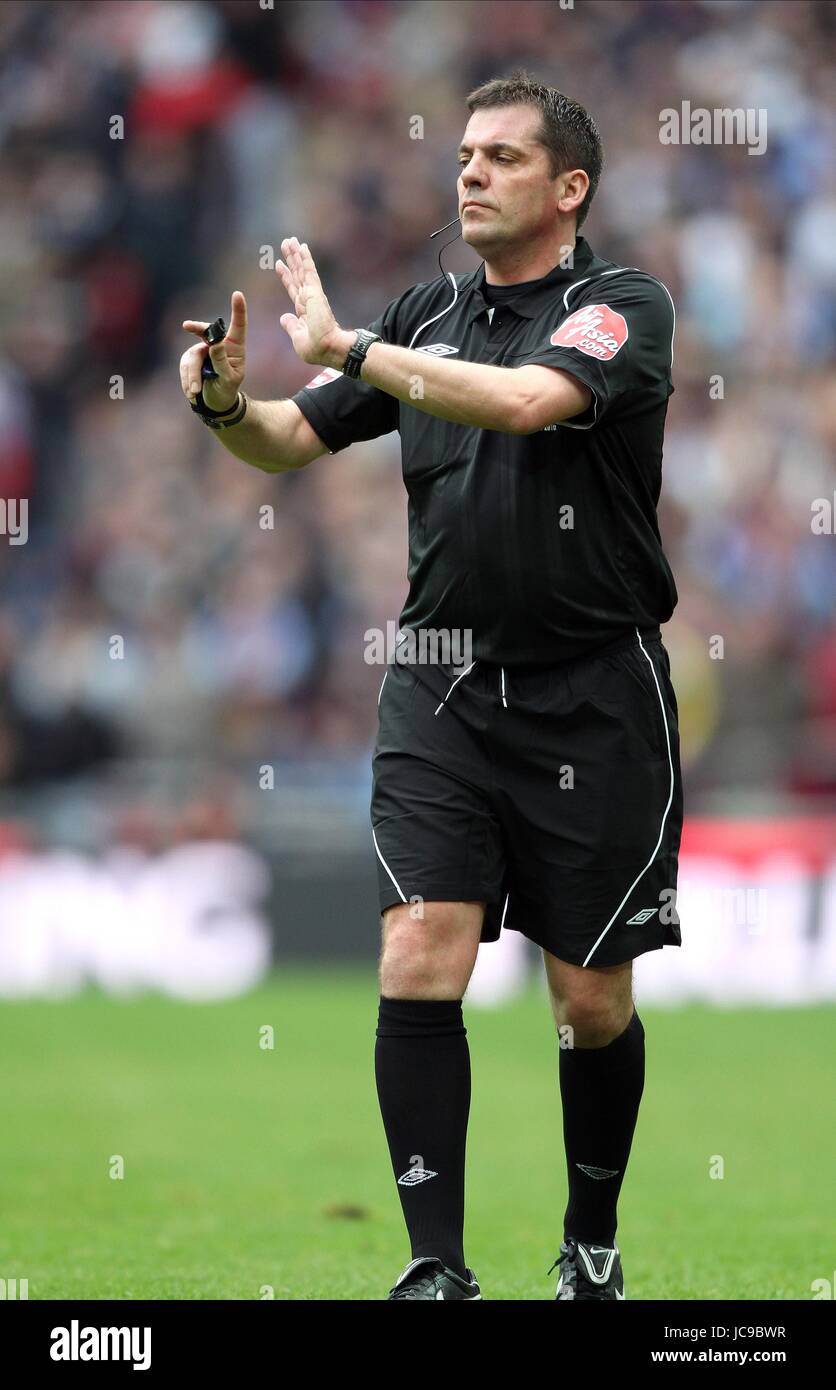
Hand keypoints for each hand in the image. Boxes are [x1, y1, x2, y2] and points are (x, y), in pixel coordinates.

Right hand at [180, 290, 246, 411]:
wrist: (215, 402)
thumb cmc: (227, 389)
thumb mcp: (228, 379)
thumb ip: (222, 361)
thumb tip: (215, 344)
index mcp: (235, 347)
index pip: (238, 325)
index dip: (238, 309)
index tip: (237, 294)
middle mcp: (219, 344)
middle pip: (206, 332)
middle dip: (196, 328)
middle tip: (186, 325)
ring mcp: (203, 350)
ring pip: (192, 356)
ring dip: (192, 375)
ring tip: (195, 392)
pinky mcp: (191, 359)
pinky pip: (184, 366)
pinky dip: (187, 380)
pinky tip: (192, 392)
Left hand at [276, 237, 353, 367]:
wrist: (329, 348)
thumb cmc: (317, 349)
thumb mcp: (298, 338)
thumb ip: (291, 326)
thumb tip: (284, 317)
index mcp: (304, 311)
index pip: (293, 289)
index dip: (286, 277)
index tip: (279, 265)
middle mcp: (308, 300)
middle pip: (297, 275)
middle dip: (291, 260)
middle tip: (286, 244)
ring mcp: (312, 295)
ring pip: (302, 270)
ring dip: (296, 255)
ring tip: (290, 240)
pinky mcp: (315, 292)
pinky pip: (309, 271)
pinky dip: (305, 259)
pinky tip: (302, 247)